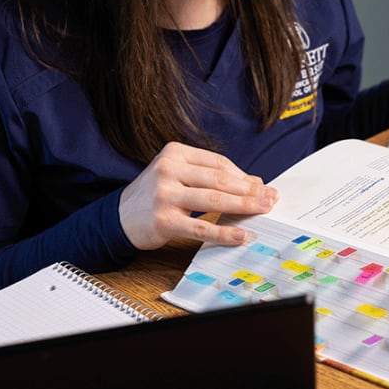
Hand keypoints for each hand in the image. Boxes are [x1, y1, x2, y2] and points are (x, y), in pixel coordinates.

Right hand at [118, 142, 277, 249]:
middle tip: (270, 197)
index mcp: (174, 153)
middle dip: (249, 190)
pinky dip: (224, 232)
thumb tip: (254, 182)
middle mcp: (168, 170)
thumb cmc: (156, 194)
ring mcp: (164, 195)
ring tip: (263, 210)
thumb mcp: (179, 175)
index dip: (243, 175)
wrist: (118, 218)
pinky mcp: (163, 221)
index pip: (218, 163)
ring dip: (243, 206)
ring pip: (213, 200)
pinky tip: (240, 235)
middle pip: (219, 180)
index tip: (262, 186)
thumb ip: (212, 176)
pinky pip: (200, 227)